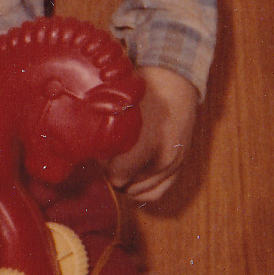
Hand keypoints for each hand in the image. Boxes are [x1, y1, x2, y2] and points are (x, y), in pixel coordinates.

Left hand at [109, 67, 199, 204]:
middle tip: (109, 159)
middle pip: (128, 186)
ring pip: (142, 192)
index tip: (101, 154)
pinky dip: (143, 189)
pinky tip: (134, 177)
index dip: (105, 167)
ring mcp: (174, 164)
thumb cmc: (144, 92)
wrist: (175, 82)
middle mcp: (163, 158)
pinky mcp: (180, 164)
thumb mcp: (120, 109)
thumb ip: (105, 135)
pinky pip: (158, 191)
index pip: (118, 176)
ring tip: (121, 167)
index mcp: (147, 143)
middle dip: (115, 175)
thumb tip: (93, 156)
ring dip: (128, 182)